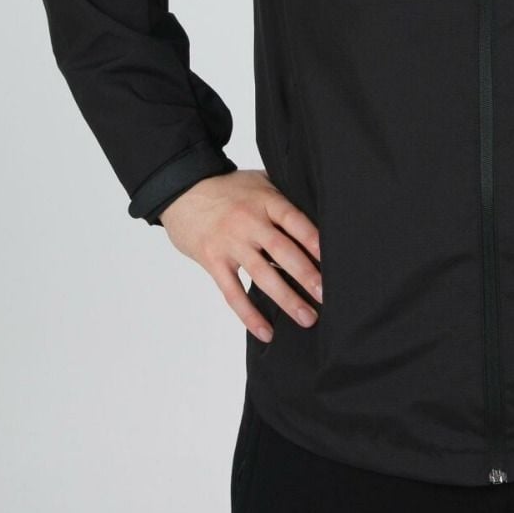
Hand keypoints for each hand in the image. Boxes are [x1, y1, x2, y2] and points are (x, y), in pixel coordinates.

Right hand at [159, 169, 321, 343]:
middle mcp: (249, 222)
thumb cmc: (227, 188)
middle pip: (282, 250)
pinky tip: (266, 331)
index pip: (294, 220)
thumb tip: (319, 211)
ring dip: (286, 298)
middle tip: (325, 296)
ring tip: (307, 317)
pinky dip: (249, 314)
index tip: (332, 259)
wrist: (182, 190)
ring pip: (262, 275)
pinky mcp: (214, 261)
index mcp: (265, 201)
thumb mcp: (259, 181)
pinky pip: (233, 293)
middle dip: (306, 275)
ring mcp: (231, 243)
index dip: (313, 239)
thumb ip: (284, 196)